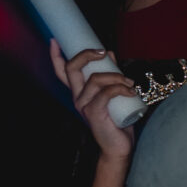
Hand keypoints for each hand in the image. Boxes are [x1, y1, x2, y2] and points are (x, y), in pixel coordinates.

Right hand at [50, 42, 137, 159]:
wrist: (119, 147)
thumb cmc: (117, 121)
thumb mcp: (113, 93)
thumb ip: (110, 74)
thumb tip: (110, 53)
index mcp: (80, 92)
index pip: (62, 72)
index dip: (56, 56)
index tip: (55, 40)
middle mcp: (77, 98)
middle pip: (72, 69)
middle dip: (86, 54)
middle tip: (104, 52)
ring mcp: (84, 106)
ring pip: (95, 79)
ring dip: (116, 76)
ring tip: (130, 82)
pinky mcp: (94, 113)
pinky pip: (106, 93)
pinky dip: (120, 87)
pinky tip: (131, 91)